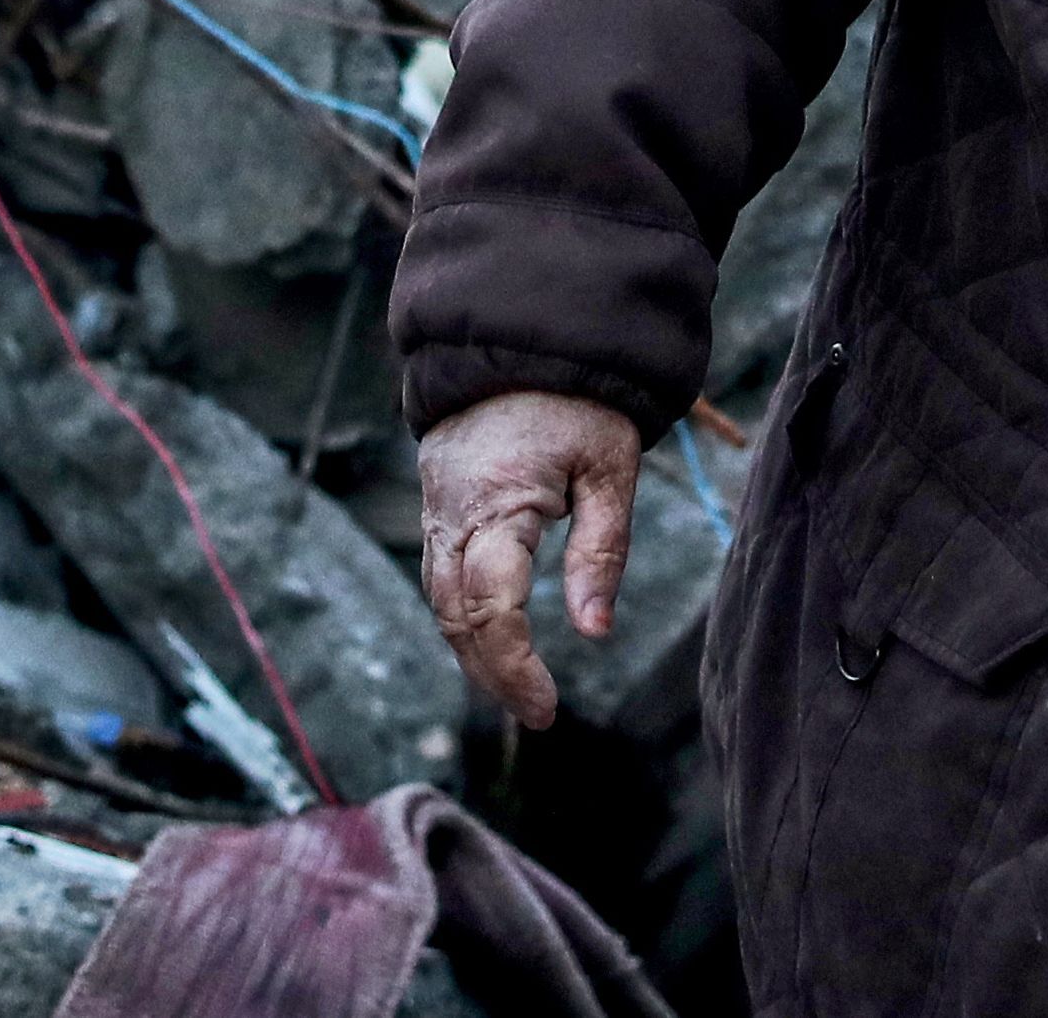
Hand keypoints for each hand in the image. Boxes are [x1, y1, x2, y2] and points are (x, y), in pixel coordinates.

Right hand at [418, 390, 640, 729]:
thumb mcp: (611, 467)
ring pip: (439, 599)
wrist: (520, 334)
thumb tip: (594, 632)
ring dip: (473, 649)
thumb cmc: (578, 399)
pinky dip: (462, 613)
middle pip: (454, 615)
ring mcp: (437, 505)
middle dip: (491, 673)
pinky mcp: (436, 500)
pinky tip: (494, 638)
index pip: (491, 605)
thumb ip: (603, 549)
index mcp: (499, 500)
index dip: (514, 667)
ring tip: (519, 689)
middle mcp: (454, 510)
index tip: (547, 708)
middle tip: (536, 713)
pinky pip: (439, 571)